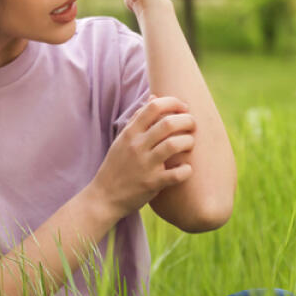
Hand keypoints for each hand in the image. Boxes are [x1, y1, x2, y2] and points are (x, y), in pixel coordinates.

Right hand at [87, 95, 195, 218]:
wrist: (104, 197)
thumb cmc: (117, 166)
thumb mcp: (122, 139)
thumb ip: (138, 118)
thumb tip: (154, 97)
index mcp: (130, 133)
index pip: (154, 106)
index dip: (173, 103)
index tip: (183, 108)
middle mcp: (137, 146)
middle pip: (168, 123)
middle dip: (187, 120)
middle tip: (192, 125)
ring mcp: (145, 165)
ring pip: (174, 144)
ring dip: (188, 142)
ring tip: (189, 144)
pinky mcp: (152, 184)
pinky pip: (177, 174)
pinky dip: (187, 170)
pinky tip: (186, 169)